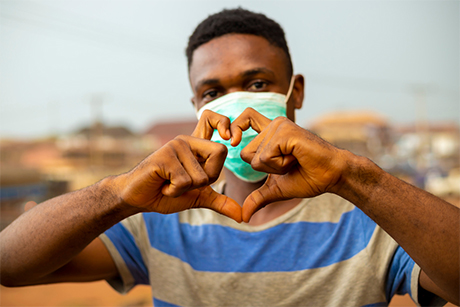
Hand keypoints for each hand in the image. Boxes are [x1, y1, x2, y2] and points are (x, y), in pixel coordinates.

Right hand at [113, 134, 241, 221]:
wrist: (138, 199)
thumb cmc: (166, 194)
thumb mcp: (198, 198)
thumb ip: (220, 202)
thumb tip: (242, 217)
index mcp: (196, 145)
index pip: (214, 119)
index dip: (225, 124)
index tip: (230, 138)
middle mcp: (187, 141)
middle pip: (220, 152)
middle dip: (207, 178)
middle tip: (185, 181)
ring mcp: (175, 146)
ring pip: (201, 175)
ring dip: (186, 189)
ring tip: (170, 183)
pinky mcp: (164, 156)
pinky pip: (184, 181)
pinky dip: (174, 191)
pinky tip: (162, 185)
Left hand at [231, 113, 345, 221]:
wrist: (332, 176)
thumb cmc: (309, 178)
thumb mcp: (277, 189)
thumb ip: (258, 198)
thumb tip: (243, 217)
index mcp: (270, 133)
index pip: (245, 118)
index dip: (235, 127)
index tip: (232, 141)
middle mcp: (273, 125)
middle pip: (244, 153)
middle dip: (264, 168)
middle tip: (288, 163)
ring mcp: (279, 126)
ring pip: (255, 157)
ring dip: (275, 168)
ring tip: (294, 160)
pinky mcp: (285, 131)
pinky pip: (266, 156)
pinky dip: (280, 165)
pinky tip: (297, 158)